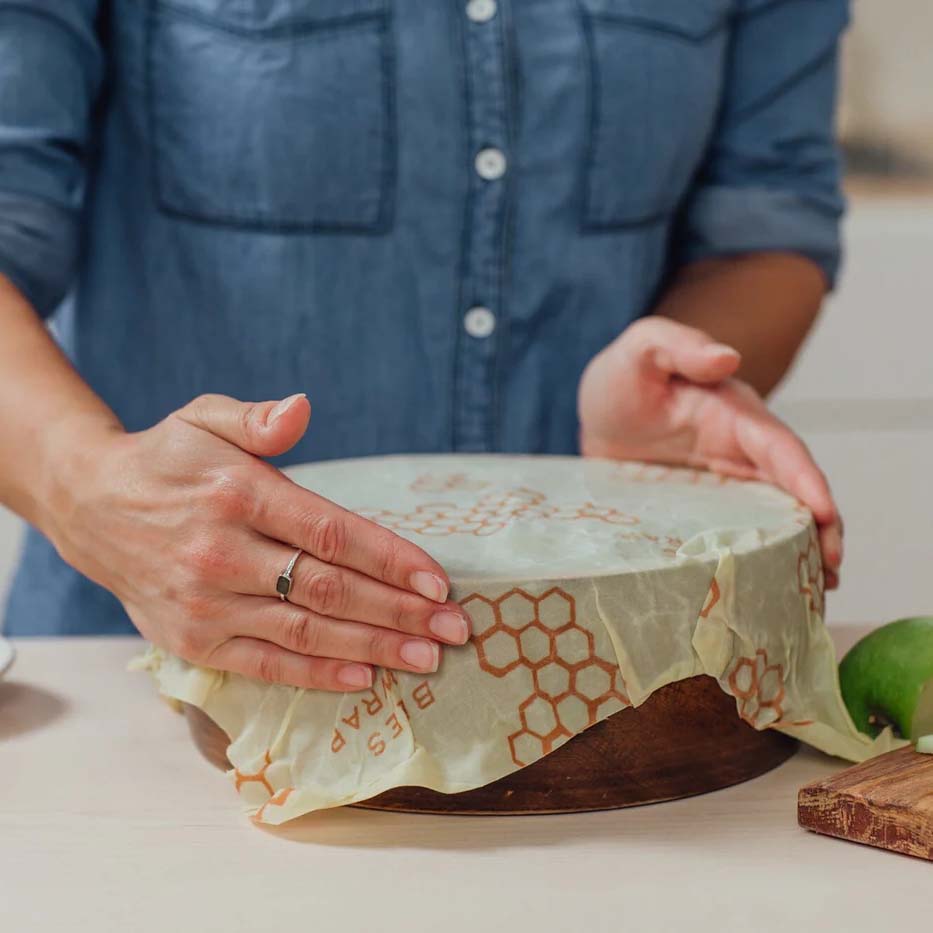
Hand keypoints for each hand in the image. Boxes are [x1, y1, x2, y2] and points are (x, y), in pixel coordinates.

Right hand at [42, 394, 470, 689]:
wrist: (88, 507)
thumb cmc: (167, 461)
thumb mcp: (204, 417)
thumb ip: (258, 419)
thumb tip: (302, 408)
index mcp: (237, 494)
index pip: (332, 533)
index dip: (392, 559)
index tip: (440, 581)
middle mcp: (222, 553)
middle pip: (329, 589)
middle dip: (400, 611)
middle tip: (455, 628)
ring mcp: (205, 604)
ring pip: (306, 632)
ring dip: (374, 648)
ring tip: (428, 658)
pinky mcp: (193, 641)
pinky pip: (266, 664)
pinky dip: (318, 675)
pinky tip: (364, 679)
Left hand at [578, 317, 842, 587]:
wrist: (598, 411)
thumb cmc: (625, 375)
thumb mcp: (643, 349)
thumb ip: (680, 346)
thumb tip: (727, 358)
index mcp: (734, 414)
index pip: (779, 447)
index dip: (806, 480)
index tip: (826, 515)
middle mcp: (740, 452)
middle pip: (792, 491)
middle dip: (820, 529)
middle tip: (831, 574)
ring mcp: (723, 485)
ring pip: (773, 519)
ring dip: (797, 553)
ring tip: (813, 596)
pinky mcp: (702, 511)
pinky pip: (735, 537)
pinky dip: (757, 561)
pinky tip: (765, 593)